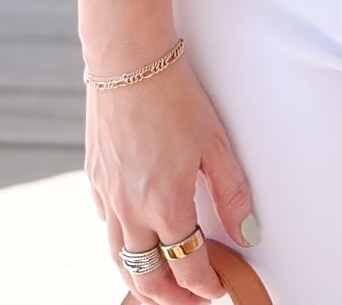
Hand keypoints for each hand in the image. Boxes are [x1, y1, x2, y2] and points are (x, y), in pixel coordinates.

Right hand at [86, 55, 258, 300]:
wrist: (128, 60)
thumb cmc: (175, 95)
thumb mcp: (215, 143)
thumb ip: (232, 194)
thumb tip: (246, 234)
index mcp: (165, 205)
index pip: (188, 266)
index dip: (206, 284)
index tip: (218, 288)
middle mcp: (130, 210)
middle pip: (147, 278)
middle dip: (171, 298)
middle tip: (191, 300)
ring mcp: (108, 196)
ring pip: (120, 260)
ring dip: (142, 280)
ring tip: (163, 284)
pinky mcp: (95, 179)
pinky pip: (107, 228)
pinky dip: (123, 245)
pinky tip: (138, 237)